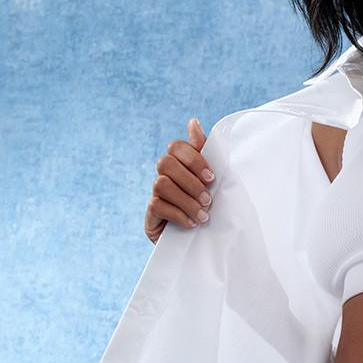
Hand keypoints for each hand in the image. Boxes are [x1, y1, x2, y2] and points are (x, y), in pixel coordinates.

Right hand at [144, 118, 214, 243]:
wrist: (201, 241)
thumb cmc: (208, 206)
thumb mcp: (212, 181)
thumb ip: (204, 152)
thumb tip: (193, 122)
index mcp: (180, 164)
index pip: (176, 147)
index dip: (193, 159)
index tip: (212, 177)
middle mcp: (164, 176)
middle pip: (165, 163)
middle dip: (190, 181)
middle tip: (209, 198)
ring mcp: (155, 194)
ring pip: (161, 184)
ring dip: (186, 200)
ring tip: (203, 215)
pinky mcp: (150, 214)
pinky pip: (157, 206)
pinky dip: (179, 215)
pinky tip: (192, 223)